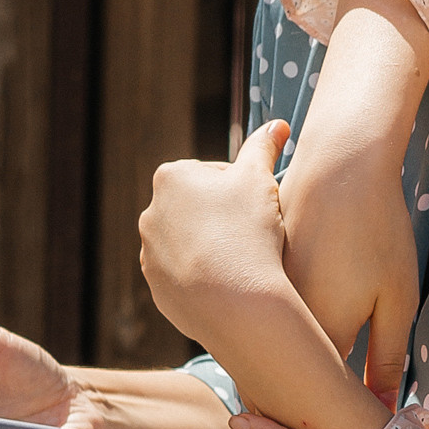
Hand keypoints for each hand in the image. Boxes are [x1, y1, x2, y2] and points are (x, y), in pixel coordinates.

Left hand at [137, 119, 293, 349]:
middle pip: (198, 209)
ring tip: (243, 260)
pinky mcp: (156, 286)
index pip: (212, 175)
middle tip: (255, 233)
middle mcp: (151, 212)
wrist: (237, 302)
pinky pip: (184, 275)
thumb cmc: (248, 231)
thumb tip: (278, 125)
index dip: (243, 188)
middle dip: (223, 217)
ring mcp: (150, 252)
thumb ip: (263, 148)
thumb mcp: (260, 179)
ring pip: (190, 242)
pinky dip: (203, 276)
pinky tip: (229, 283)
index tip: (260, 206)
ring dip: (212, 247)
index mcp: (171, 178)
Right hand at [278, 133, 421, 404]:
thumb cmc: (377, 230)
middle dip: (293, 416)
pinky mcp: (253, 272)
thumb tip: (385, 408)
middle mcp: (281, 320)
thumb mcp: (397, 300)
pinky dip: (263, 339)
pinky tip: (271, 354)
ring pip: (264, 352)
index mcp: (321, 333)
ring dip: (273, 379)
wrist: (339, 163)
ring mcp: (261, 294)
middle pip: (283, 382)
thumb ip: (388, 358)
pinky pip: (255, 319)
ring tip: (280, 413)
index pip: (316, 403)